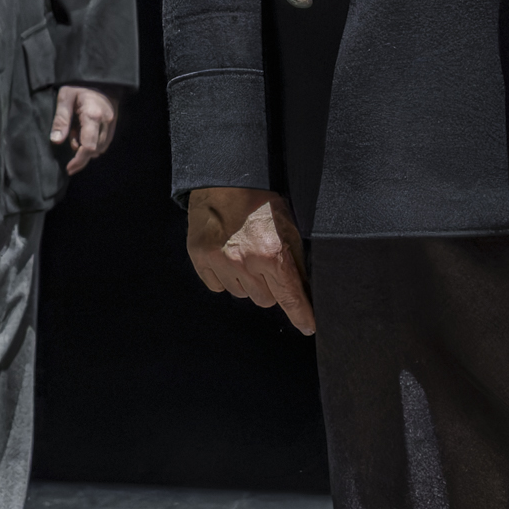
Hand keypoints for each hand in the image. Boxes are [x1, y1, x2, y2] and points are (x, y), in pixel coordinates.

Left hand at [47, 85, 117, 172]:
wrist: (100, 75)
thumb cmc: (79, 84)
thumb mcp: (65, 97)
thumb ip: (61, 120)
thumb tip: (56, 141)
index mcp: (93, 116)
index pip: (88, 147)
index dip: (79, 161)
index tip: (69, 168)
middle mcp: (106, 122)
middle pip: (95, 150)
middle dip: (81, 153)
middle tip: (69, 136)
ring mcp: (112, 123)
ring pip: (101, 147)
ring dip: (87, 147)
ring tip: (76, 131)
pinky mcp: (113, 123)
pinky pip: (105, 141)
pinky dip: (94, 142)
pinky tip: (84, 131)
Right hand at [186, 185, 315, 336]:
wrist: (222, 180)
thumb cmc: (258, 200)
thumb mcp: (288, 225)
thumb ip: (296, 260)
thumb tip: (304, 290)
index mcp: (272, 254)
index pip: (291, 298)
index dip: (302, 316)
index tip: (309, 327)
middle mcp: (245, 263)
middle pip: (265, 300)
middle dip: (269, 288)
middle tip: (266, 264)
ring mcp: (220, 263)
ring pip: (241, 294)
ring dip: (246, 282)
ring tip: (244, 255)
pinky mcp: (200, 260)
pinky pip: (217, 287)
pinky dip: (224, 278)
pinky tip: (227, 256)